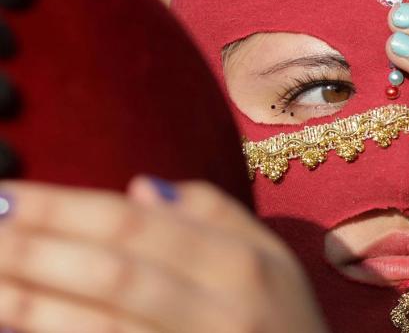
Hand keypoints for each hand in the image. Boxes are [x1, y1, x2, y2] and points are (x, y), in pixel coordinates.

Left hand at [0, 178, 326, 332]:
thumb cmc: (284, 321)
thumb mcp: (271, 257)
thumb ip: (214, 213)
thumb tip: (140, 187)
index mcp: (240, 262)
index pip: (137, 224)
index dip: (64, 208)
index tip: (4, 194)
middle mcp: (222, 308)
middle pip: (114, 271)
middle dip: (36, 248)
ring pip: (102, 325)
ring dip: (31, 303)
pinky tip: (18, 327)